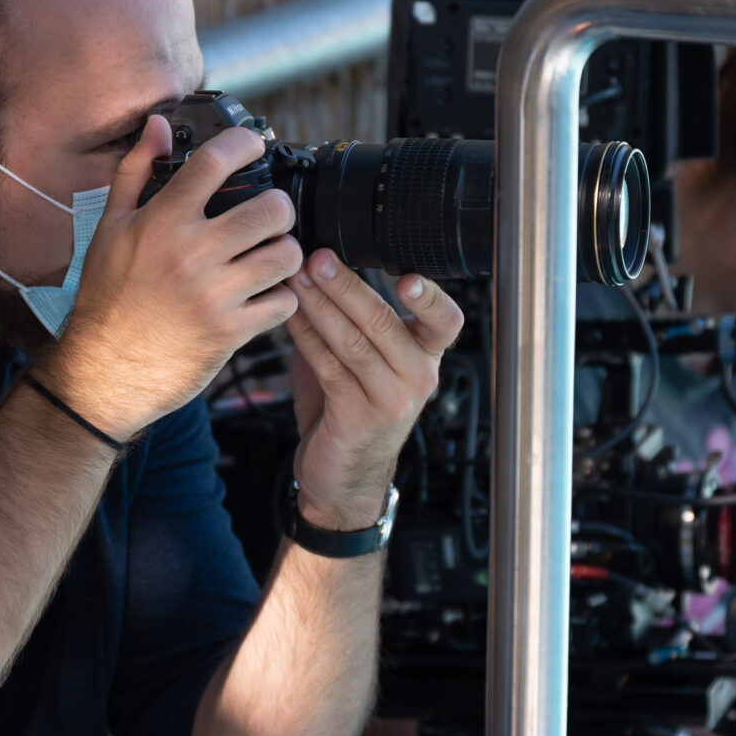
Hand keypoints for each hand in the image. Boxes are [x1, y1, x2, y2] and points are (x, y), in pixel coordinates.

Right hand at [43, 115, 302, 439]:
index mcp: (162, 222)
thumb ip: (135, 172)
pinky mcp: (230, 332)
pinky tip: (264, 295)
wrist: (104, 371)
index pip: (214, 162)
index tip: (253, 145)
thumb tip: (159, 126)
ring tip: (271, 255)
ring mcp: (214, 295)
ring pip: (287, 256)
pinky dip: (282, 297)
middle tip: (271, 215)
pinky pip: (284, 302)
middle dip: (280, 207)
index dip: (244, 143)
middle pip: (271, 210)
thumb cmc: (107, 297)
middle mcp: (191, 254)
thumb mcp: (110, 228)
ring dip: (286, 252)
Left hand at [281, 251, 464, 529]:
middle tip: (316, 258)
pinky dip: (306, 335)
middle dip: (345, 284)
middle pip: (384, 320)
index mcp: (426, 356)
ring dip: (320, 305)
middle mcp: (418, 376)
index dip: (431, 297)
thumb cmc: (350, 410)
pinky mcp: (358, 416)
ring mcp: (391, 399)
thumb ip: (354, 321)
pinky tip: (290, 315)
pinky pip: (329, 365)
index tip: (407, 275)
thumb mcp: (363, 361)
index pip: (446, 320)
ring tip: (297, 278)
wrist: (344, 478)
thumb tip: (319, 268)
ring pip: (353, 340)